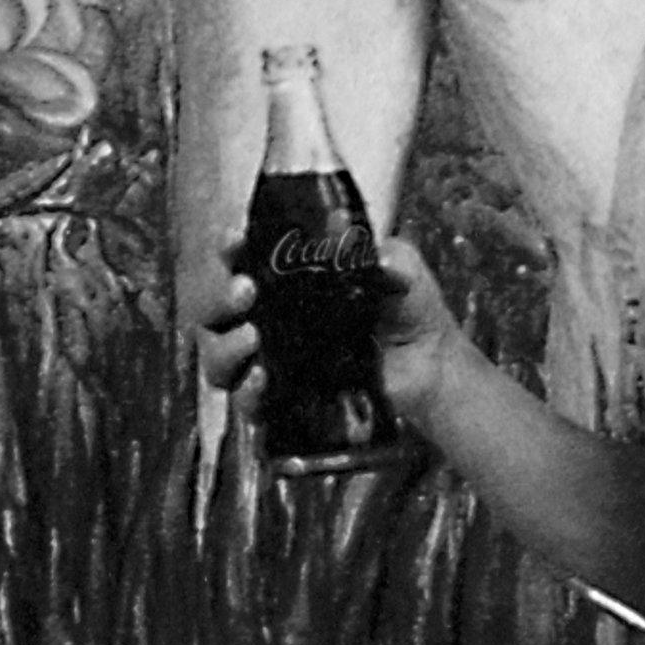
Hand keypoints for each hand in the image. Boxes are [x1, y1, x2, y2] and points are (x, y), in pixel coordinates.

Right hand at [189, 232, 479, 429]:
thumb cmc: (409, 310)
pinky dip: (248, 391)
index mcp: (286, 281)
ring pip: (217, 357)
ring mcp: (271, 363)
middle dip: (217, 298)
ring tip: (252, 336)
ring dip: (225, 346)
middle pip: (212, 311)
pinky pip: (246, 401)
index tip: (235, 241)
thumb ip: (381, 256)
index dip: (228, 251)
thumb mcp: (399, 269)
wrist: (431, 367)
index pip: (239, 261)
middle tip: (246, 291)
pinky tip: (264, 378)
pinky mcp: (282, 402)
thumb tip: (365, 250)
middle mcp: (267, 320)